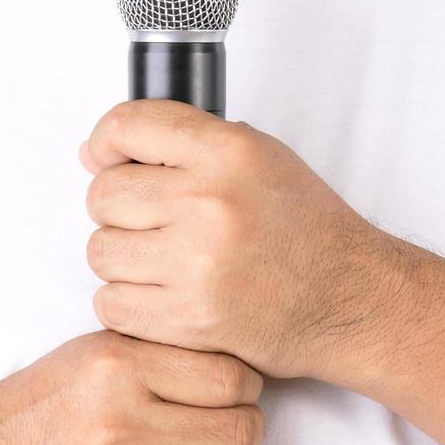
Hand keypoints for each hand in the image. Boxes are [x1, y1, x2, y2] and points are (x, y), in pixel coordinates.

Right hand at [0, 331, 263, 444]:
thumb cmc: (56, 403)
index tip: (233, 396)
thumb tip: (248, 362)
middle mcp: (118, 430)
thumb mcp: (107, 348)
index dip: (246, 388)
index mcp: (119, 372)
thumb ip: (172, 347)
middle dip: (244, 431)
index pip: (233, 380)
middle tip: (222, 433)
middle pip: (242, 433)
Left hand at [81, 99, 385, 378]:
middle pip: (104, 194)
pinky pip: (110, 302)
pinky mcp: (187, 318)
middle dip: (122, 209)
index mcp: (232, 153)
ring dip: (126, 259)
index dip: (106, 142)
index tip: (107, 157)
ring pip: (100, 250)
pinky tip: (169, 294)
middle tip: (159, 221)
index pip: (128, 126)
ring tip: (170, 262)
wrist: (347, 295)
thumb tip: (97, 154)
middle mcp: (211, 202)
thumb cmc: (306, 230)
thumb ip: (188, 144)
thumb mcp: (263, 158)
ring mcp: (197, 263)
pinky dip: (130, 302)